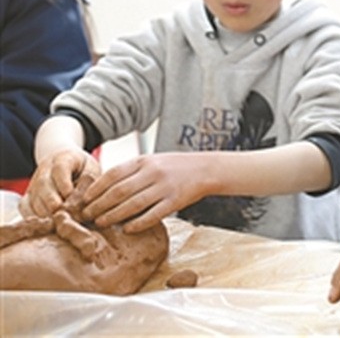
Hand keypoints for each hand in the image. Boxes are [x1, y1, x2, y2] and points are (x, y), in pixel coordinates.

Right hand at [21, 148, 99, 217]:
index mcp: (63, 158)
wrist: (68, 164)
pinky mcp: (29, 195)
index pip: (60, 168)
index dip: (63, 181)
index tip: (69, 193)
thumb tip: (87, 200)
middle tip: (58, 210)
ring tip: (55, 221)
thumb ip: (89, 181)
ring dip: (43, 210)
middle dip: (50, 198)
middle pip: (43, 183)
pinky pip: (25, 206)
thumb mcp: (91, 169)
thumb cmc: (84, 169)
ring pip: (34, 197)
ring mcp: (34, 182)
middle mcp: (45, 169)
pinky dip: (32, 216)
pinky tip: (44, 225)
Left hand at [82, 152, 209, 232]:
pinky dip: (137, 223)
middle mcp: (153, 173)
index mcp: (145, 161)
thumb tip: (103, 186)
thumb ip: (131, 171)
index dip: (96, 188)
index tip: (84, 199)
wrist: (206, 169)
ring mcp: (164, 188)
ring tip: (100, 223)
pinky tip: (126, 229)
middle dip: (99, 205)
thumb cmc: (175, 166)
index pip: (113, 174)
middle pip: (119, 191)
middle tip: (86, 215)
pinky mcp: (175, 202)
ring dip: (113, 215)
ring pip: (133, 205)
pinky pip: (152, 215)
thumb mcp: (152, 161)